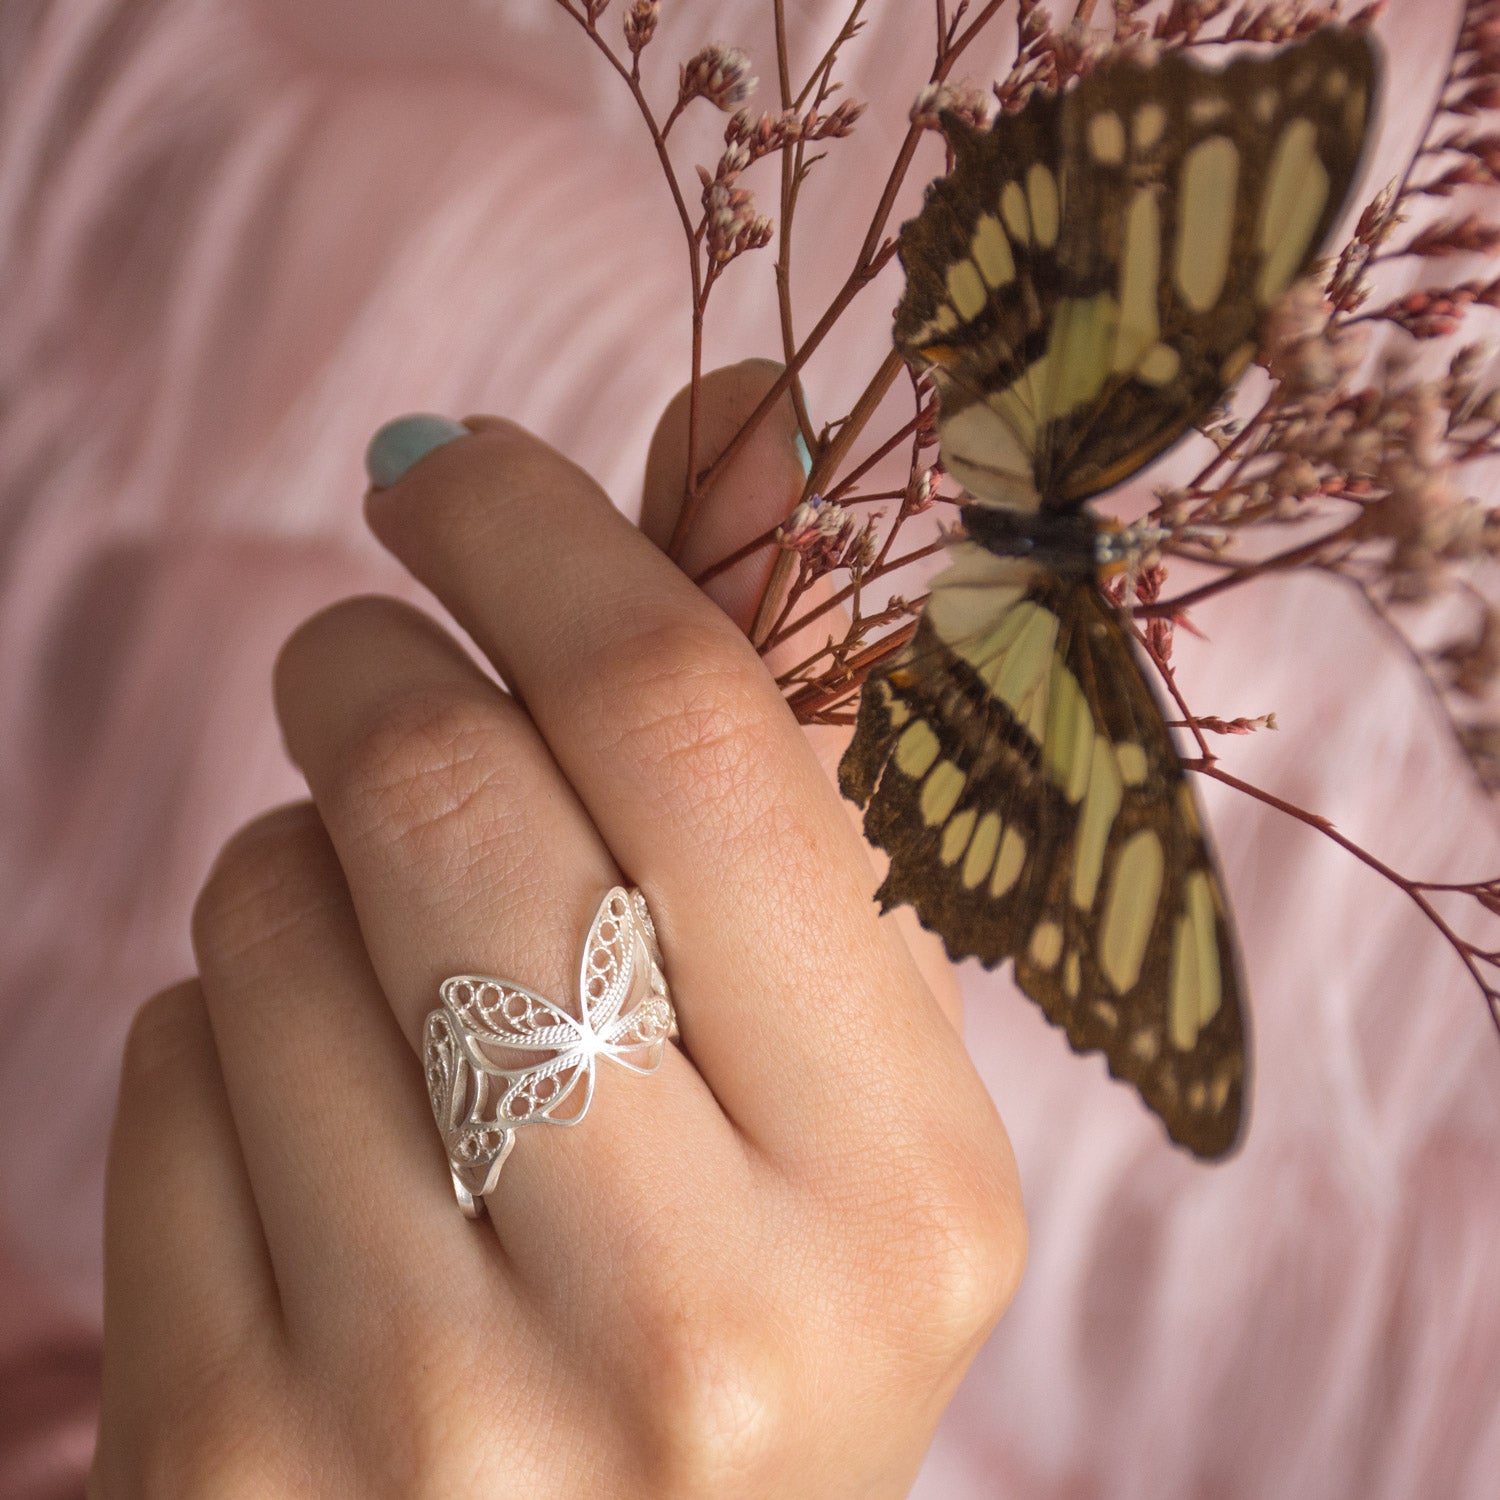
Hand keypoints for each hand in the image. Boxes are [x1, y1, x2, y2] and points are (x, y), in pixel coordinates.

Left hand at [91, 369, 1024, 1496]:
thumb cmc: (743, 1299)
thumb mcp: (833, 1070)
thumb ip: (776, 750)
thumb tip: (745, 413)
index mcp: (902, 1186)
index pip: (695, 735)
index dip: (549, 540)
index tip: (448, 467)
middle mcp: (699, 1310)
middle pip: (448, 791)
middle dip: (375, 674)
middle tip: (373, 683)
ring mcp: (451, 1412)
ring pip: (268, 916)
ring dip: (299, 878)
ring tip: (393, 984)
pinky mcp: (236, 1460)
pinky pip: (161, 1068)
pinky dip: (219, 1033)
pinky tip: (318, 1140)